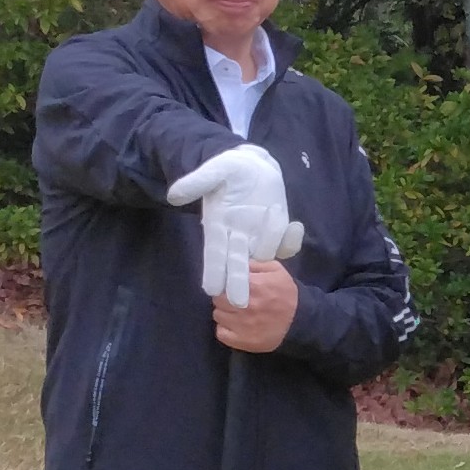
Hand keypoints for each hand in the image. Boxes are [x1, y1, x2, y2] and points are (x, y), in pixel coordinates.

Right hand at [168, 145, 303, 305]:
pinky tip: (295, 225)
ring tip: (270, 218)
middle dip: (239, 282)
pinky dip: (290, 240)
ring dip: (269, 247)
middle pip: (237, 263)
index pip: (214, 252)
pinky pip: (285, 246)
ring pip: (264, 255)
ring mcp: (258, 235)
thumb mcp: (214, 169)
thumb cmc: (229, 167)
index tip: (211, 290)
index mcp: (219, 224)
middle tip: (241, 305)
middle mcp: (237, 235)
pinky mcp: (276, 231)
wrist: (253, 164)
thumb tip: (174, 195)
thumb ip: (197, 182)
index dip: (214, 270)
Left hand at [212, 258, 299, 352]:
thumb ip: (255, 264)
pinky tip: (235, 326)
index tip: (228, 286)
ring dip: (225, 313)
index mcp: (252, 285)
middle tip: (233, 299)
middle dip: (224, 298)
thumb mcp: (276, 271)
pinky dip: (225, 329)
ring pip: (218, 315)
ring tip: (237, 313)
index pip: (222, 282)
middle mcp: (243, 305)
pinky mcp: (241, 341)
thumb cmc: (287, 294)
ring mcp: (241, 325)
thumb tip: (234, 262)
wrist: (301, 321)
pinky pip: (220, 333)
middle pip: (217, 299)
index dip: (224, 284)